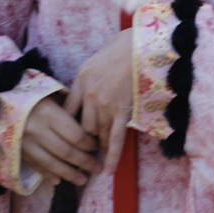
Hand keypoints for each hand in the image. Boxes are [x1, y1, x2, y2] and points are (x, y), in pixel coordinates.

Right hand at [20, 93, 100, 187]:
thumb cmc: (36, 98)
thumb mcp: (54, 97)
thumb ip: (70, 111)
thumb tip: (91, 129)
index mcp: (49, 114)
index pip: (75, 134)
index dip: (89, 144)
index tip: (99, 148)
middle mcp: (37, 130)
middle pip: (65, 151)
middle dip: (84, 162)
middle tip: (97, 168)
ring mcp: (25, 143)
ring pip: (50, 162)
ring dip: (68, 174)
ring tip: (82, 180)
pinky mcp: (16, 152)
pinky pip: (35, 165)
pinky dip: (47, 174)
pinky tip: (58, 181)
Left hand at [65, 28, 135, 173]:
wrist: (145, 43)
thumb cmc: (126, 42)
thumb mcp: (100, 53)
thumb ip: (93, 70)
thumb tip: (93, 74)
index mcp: (82, 79)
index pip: (68, 109)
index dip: (68, 123)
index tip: (68, 132)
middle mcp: (90, 95)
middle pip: (82, 125)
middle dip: (85, 137)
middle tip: (87, 147)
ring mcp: (106, 104)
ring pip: (97, 133)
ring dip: (98, 145)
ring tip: (98, 158)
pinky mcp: (123, 110)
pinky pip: (115, 138)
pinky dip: (112, 156)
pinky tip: (108, 170)